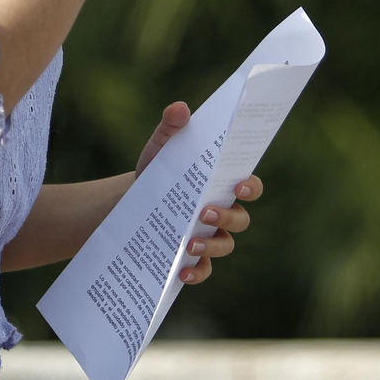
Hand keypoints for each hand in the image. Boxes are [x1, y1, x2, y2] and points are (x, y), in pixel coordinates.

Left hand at [134, 101, 263, 284]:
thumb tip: (180, 108)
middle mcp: (222, 212)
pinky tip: (181, 271)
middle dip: (227, 217)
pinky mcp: (191, 257)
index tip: (237, 184)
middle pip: (241, 220)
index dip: (250, 186)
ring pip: (225, 245)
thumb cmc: (155, 172)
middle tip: (204, 212)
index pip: (249, 186)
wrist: (129, 202)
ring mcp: (209, 236)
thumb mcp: (159, 148)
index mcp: (220, 184)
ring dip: (211, 245)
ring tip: (188, 243)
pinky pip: (203, 269)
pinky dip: (196, 272)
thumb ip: (170, 127)